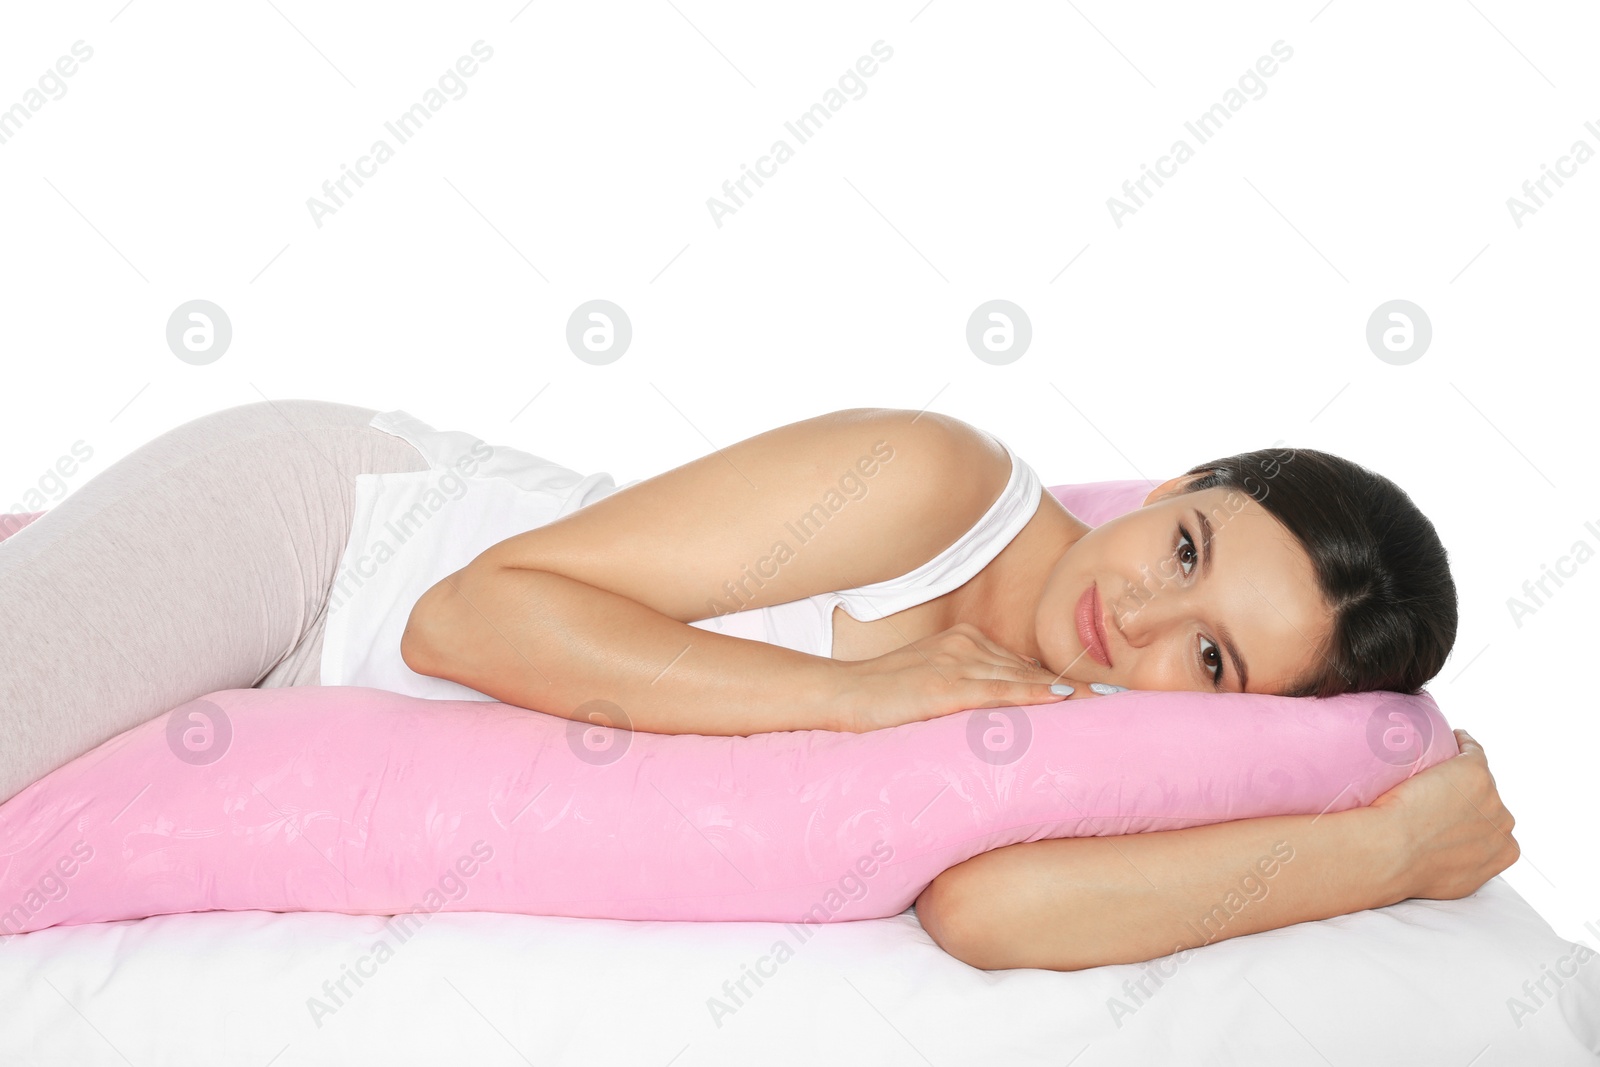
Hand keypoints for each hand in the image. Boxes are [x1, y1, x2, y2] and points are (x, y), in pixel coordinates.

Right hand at [837, 622, 1107, 732]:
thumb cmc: (880, 698)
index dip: (1064, 683)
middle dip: (1079, 687)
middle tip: (1124, 702)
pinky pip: (999, 692)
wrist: (838, 694)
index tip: (1105, 695)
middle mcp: (967, 646)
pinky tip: (1064, 701)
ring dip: (1070, 693)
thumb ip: (967, 692)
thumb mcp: (930, 688)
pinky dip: (1034, 695)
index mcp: (965, 644)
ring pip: (1024, 678)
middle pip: (1033, 669)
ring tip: (1110, 705)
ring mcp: (956, 663)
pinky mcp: (945, 686)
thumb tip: (1005, 714)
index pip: (1024, 666)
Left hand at [1366, 729, 1519, 900]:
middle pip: (1488, 804)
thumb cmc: (1405, 869)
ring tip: (1435, 771)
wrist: (1393, 851)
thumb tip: (1442, 862)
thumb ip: (1458, 868)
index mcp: (1502, 853)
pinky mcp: (1473, 770)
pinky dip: (1463, 742)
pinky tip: (1451, 738)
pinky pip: (1472, 750)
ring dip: (1461, 773)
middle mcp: (1503, 824)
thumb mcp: (1445, 881)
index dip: (1472, 821)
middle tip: (1435, 795)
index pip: (1493, 830)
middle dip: (1468, 801)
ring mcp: (1490, 794)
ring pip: (1478, 778)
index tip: (1451, 816)